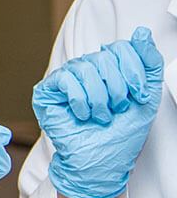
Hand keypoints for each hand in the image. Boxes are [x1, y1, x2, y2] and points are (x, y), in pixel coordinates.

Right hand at [32, 26, 163, 197]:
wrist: (101, 162)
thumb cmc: (120, 135)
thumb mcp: (146, 99)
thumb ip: (149, 65)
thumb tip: (143, 34)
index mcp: (110, 69)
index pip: (122, 48)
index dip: (134, 71)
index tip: (139, 95)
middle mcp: (87, 69)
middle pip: (104, 56)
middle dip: (118, 88)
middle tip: (117, 109)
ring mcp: (66, 79)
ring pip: (85, 67)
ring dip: (99, 98)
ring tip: (100, 116)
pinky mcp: (48, 91)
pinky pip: (65, 80)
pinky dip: (79, 100)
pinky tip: (82, 114)